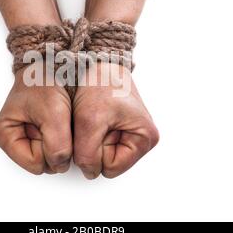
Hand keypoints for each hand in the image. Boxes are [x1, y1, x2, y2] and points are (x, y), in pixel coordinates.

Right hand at [0, 65, 72, 174]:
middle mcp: (12, 139)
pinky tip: (61, 120)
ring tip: (60, 117)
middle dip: (56, 144)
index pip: (35, 164)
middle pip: (43, 163)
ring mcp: (25, 137)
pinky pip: (56, 148)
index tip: (54, 122)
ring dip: (62, 140)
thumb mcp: (54, 112)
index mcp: (4, 134)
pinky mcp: (38, 134)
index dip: (51, 148)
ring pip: (51, 158)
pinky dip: (64, 136)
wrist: (53, 61)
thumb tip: (60, 165)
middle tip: (58, 119)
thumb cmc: (46, 80)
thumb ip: (57, 144)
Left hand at [73, 62, 158, 178]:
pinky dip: (90, 131)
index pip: (110, 168)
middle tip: (92, 120)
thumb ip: (87, 153)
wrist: (98, 60)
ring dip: (89, 137)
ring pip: (100, 153)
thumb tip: (89, 172)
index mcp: (145, 138)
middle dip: (93, 144)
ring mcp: (130, 133)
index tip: (94, 126)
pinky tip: (92, 116)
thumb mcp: (89, 121)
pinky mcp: (119, 128)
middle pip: (107, 162)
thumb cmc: (100, 82)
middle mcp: (141, 138)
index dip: (94, 152)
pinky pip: (98, 141)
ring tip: (92, 116)